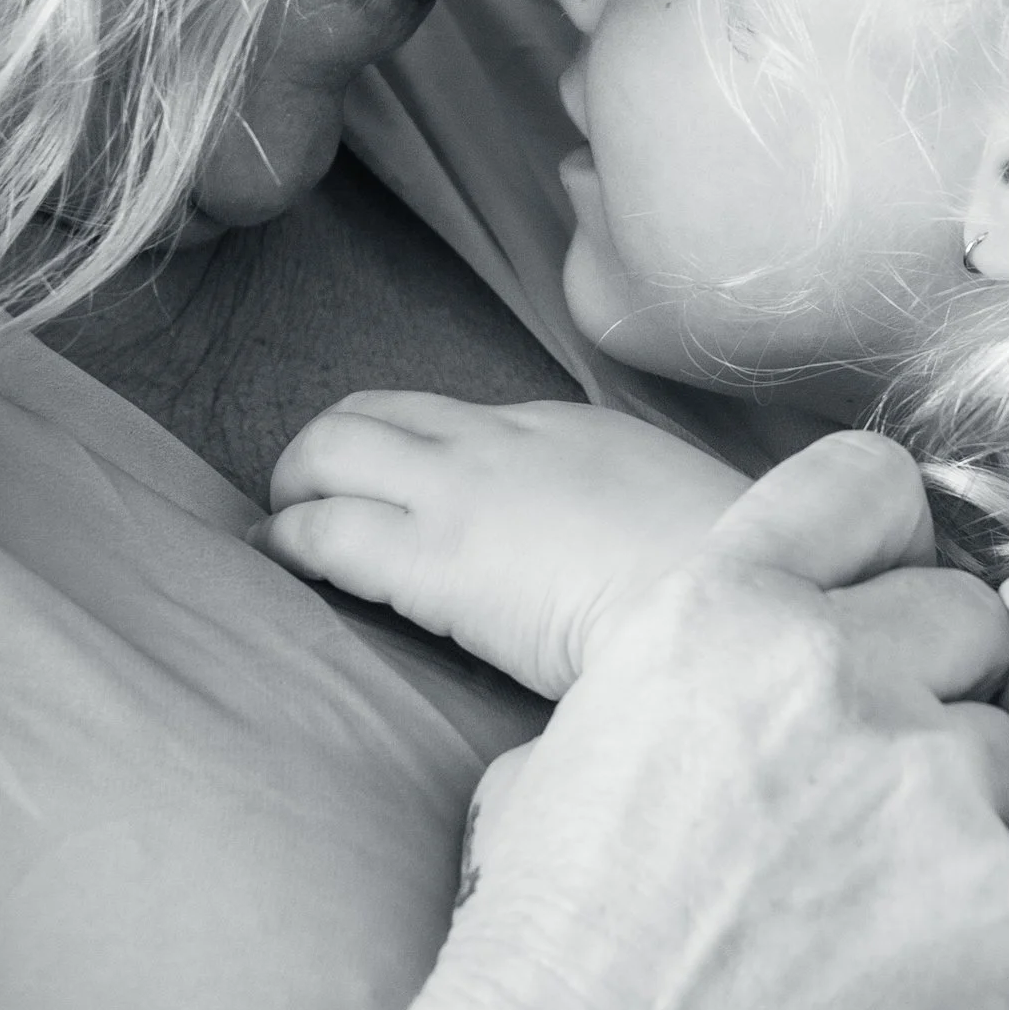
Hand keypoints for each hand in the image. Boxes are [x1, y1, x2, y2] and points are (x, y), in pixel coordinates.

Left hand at [264, 393, 749, 695]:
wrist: (729, 597)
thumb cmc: (721, 582)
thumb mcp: (668, 515)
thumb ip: (619, 519)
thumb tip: (609, 565)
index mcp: (561, 430)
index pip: (451, 418)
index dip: (403, 451)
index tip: (391, 491)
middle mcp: (499, 440)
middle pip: (371, 412)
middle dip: (321, 451)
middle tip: (304, 501)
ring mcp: (461, 490)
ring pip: (330, 448)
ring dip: (293, 487)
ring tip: (282, 531)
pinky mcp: (432, 556)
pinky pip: (326, 528)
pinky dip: (288, 539)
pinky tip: (279, 564)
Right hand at [404, 431, 1008, 1009]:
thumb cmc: (547, 948)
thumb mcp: (587, 730)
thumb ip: (708, 663)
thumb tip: (778, 669)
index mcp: (717, 604)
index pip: (865, 487)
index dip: (886, 547)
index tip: (884, 602)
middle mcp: (832, 665)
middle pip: (964, 618)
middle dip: (934, 689)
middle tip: (881, 785)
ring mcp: (927, 780)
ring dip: (968, 807)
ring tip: (882, 901)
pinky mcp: (999, 900)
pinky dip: (994, 912)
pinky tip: (914, 969)